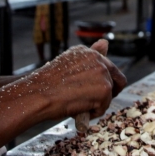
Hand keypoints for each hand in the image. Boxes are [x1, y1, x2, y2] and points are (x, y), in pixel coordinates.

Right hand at [0, 39, 126, 148]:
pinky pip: (104, 107)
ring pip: (110, 95)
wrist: (37, 94)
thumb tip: (104, 42)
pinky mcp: (105, 89)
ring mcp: (103, 73)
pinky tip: (78, 109)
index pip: (107, 67)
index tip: (92, 90)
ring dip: (97, 104)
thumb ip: (89, 55)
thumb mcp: (69, 65)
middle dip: (108, 93)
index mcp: (87, 52)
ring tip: (77, 104)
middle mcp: (98, 58)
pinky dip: (93, 113)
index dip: (103, 82)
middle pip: (117, 79)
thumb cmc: (47, 84)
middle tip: (92, 100)